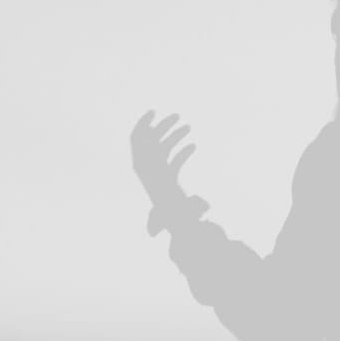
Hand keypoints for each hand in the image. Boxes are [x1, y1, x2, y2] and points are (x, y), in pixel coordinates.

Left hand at [131, 110, 208, 236]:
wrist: (172, 228)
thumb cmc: (173, 217)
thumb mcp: (174, 205)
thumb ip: (186, 201)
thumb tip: (202, 208)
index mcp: (145, 170)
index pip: (137, 141)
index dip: (142, 125)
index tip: (153, 112)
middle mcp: (148, 168)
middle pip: (151, 140)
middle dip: (163, 127)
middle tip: (178, 116)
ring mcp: (156, 171)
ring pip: (161, 147)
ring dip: (173, 136)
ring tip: (188, 127)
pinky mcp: (165, 177)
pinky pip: (170, 158)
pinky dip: (180, 151)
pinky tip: (192, 146)